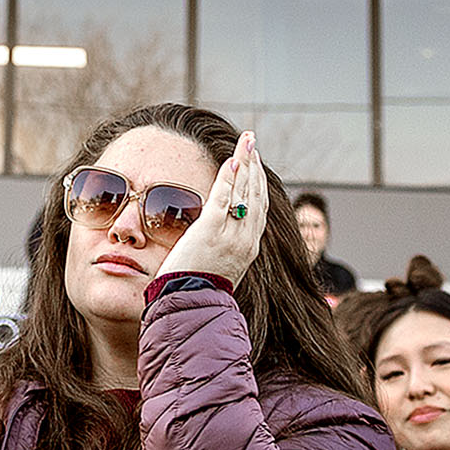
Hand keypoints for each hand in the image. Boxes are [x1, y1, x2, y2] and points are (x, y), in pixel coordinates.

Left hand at [164, 132, 268, 285]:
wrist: (190, 306)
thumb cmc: (196, 289)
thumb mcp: (218, 267)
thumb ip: (222, 246)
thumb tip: (216, 233)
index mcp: (248, 248)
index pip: (259, 208)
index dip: (258, 183)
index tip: (255, 163)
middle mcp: (246, 241)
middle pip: (255, 195)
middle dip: (255, 166)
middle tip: (252, 142)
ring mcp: (230, 236)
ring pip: (243, 193)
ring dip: (245, 164)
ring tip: (246, 143)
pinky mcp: (211, 231)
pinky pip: (222, 198)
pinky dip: (228, 178)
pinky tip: (231, 161)